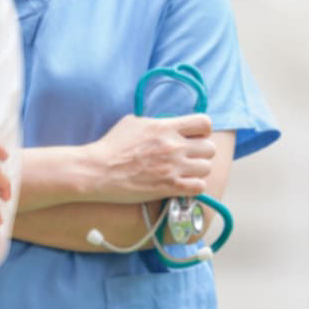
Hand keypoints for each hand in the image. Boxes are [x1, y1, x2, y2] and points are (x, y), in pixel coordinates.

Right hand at [86, 114, 215, 202]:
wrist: (98, 170)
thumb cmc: (110, 146)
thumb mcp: (131, 123)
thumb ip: (154, 122)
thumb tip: (165, 123)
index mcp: (165, 127)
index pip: (204, 123)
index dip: (203, 131)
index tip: (196, 137)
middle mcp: (173, 146)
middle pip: (210, 148)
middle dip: (201, 153)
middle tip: (188, 158)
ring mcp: (173, 167)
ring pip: (207, 168)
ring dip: (198, 171)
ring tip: (185, 173)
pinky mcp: (169, 186)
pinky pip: (200, 186)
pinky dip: (193, 187)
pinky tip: (182, 185)